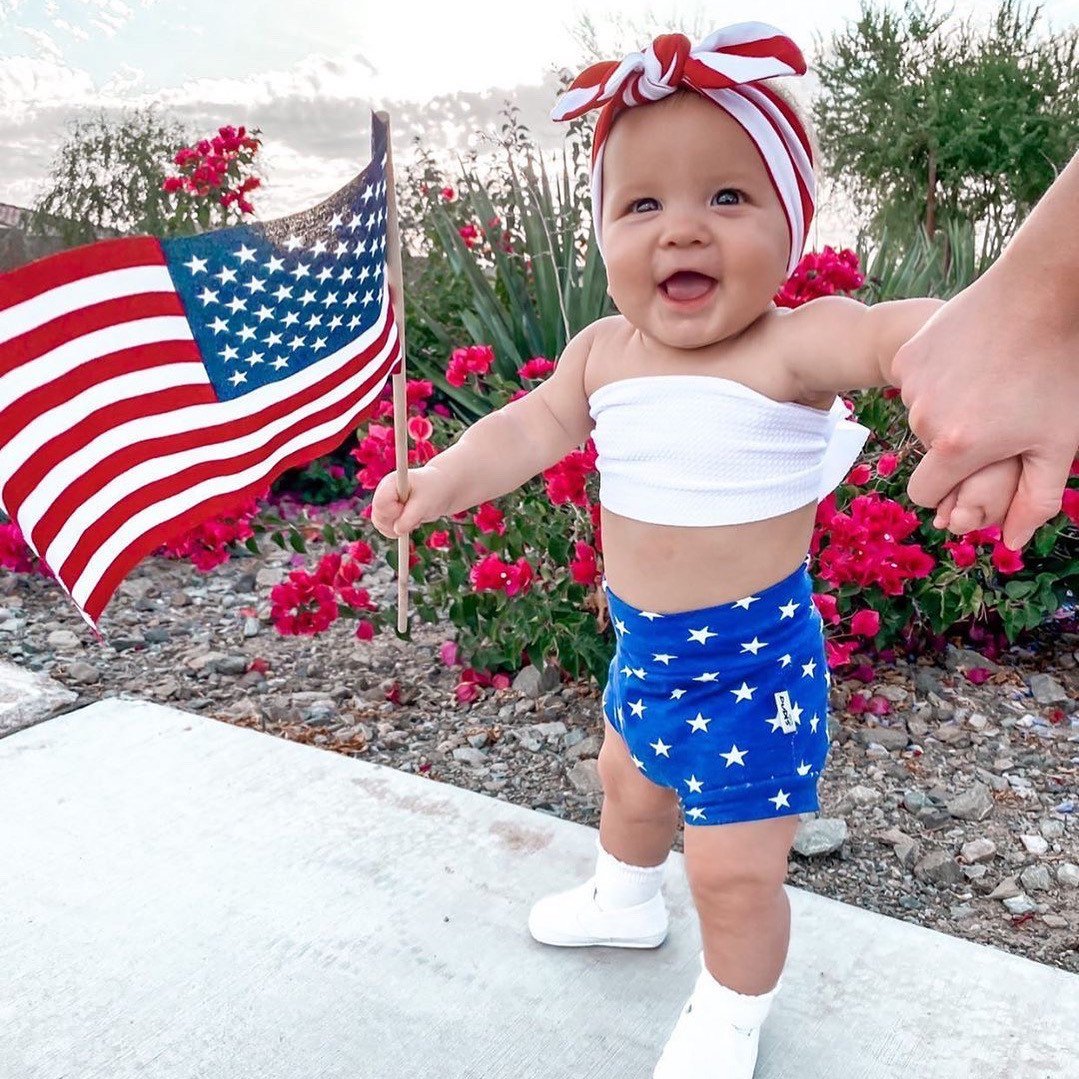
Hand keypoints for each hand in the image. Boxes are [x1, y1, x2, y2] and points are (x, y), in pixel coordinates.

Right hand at [370, 465, 452, 538]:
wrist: (440, 488)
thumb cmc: (434, 491)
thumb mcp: (425, 503)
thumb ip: (410, 517)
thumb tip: (398, 531)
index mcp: (390, 483)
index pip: (380, 504)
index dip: (393, 512)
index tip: (407, 508)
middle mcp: (382, 492)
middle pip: (378, 516)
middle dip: (396, 522)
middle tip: (414, 515)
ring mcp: (384, 503)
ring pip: (380, 524)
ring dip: (397, 527)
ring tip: (414, 517)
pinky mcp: (387, 513)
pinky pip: (385, 528)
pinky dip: (398, 530)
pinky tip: (411, 522)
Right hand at [893, 268, 1078, 549]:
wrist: (1041, 291)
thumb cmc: (1060, 370)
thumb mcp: (1059, 443)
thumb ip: (1034, 499)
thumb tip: (1012, 544)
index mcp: (957, 449)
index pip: (925, 495)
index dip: (947, 492)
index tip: (970, 473)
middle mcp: (924, 420)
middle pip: (928, 452)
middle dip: (956, 443)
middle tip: (1001, 412)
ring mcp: (912, 385)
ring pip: (922, 415)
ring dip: (949, 408)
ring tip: (992, 378)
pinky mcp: (908, 356)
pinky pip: (915, 382)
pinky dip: (939, 376)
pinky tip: (973, 355)